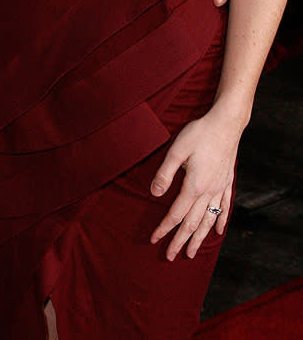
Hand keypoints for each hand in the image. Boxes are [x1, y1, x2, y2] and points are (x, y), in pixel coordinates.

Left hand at [149, 107, 238, 260]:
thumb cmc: (199, 134)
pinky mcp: (227, 182)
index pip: (175, 214)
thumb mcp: (176, 150)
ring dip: (199, 238)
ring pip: (208, 220)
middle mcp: (208, 192)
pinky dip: (220, 221)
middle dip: (180, 241)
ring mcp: (220, 188)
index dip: (164, 229)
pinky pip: (224, 208)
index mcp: (194, 186)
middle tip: (170, 256)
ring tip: (192, 253)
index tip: (154, 240)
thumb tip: (154, 194)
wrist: (226, 124)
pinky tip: (217, 231)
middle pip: (192, 223)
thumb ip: (165, 174)